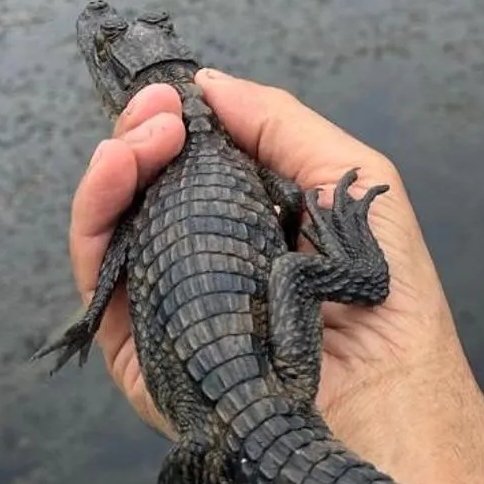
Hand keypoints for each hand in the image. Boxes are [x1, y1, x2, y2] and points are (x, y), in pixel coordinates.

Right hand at [67, 69, 483, 483]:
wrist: (384, 399)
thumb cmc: (388, 301)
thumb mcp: (348, 179)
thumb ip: (281, 123)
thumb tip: (209, 84)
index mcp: (250, 228)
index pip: (189, 165)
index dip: (175, 122)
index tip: (176, 94)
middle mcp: (202, 265)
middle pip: (142, 188)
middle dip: (141, 135)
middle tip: (154, 111)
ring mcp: (166, 305)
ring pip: (111, 224)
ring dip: (114, 165)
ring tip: (137, 138)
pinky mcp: (137, 350)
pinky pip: (99, 276)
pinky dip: (94, 215)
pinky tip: (117, 173)